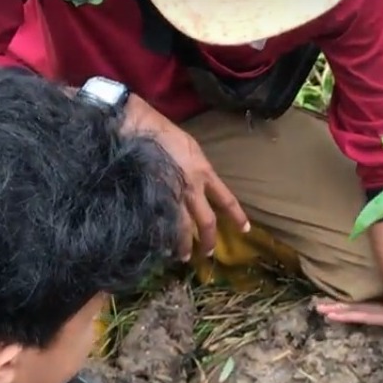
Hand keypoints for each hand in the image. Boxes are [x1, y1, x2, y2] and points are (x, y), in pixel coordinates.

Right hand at [125, 95, 248, 258]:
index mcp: (203, 172)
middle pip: (206, 222)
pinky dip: (159, 236)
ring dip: (182, 246)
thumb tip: (198, 184)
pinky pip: (158, 224)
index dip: (237, 216)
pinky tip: (157, 246)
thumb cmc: (162, 130)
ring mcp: (170, 195)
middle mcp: (191, 188)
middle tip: (206, 254)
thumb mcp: (190, 148)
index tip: (245, 230)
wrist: (137, 125)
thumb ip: (196, 169)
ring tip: (180, 257)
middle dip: (208, 241)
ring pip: (182, 229)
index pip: (226, 200)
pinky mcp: (150, 198)